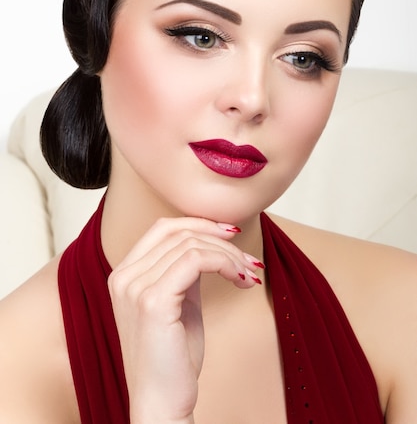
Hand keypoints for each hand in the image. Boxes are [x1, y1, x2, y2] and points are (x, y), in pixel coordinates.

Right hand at [108, 216, 261, 423]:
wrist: (161, 405)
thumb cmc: (172, 360)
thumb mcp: (177, 304)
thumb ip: (183, 272)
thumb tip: (210, 244)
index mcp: (124, 274)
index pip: (162, 228)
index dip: (199, 223)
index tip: (231, 234)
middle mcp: (123, 276)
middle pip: (179, 232)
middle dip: (221, 240)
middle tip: (249, 260)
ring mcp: (134, 287)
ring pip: (191, 244)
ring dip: (229, 254)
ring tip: (248, 273)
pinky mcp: (153, 301)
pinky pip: (196, 260)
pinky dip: (225, 263)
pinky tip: (240, 279)